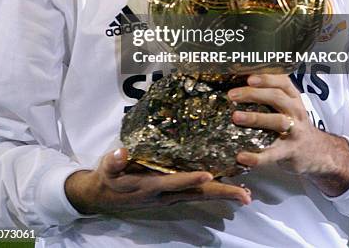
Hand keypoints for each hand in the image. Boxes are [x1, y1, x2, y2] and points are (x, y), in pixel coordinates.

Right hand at [65, 148, 250, 214]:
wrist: (103, 197)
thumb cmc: (107, 178)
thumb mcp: (106, 168)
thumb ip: (114, 161)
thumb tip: (121, 151)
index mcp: (150, 186)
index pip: (173, 183)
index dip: (190, 180)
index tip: (209, 175)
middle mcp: (164, 195)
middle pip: (197, 195)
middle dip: (221, 195)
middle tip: (246, 196)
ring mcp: (169, 197)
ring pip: (200, 196)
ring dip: (223, 195)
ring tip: (246, 194)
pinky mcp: (171, 194)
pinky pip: (196, 194)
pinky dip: (213, 192)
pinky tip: (227, 187)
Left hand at [228, 73, 348, 196]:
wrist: (317, 152)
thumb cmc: (294, 123)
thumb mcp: (288, 106)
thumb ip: (270, 95)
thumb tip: (237, 87)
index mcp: (293, 98)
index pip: (282, 82)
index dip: (266, 78)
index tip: (248, 78)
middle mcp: (296, 111)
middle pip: (277, 97)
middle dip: (253, 94)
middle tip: (232, 95)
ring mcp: (295, 131)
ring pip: (277, 121)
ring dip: (256, 117)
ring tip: (236, 117)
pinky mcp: (290, 152)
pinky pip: (273, 154)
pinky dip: (257, 157)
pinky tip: (242, 157)